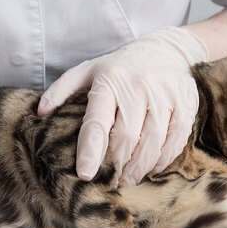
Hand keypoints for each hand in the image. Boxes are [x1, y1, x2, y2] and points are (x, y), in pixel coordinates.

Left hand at [38, 27, 207, 184]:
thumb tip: (40, 112)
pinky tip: (152, 167)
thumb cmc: (120, 66)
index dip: (90, 151)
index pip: (97, 122)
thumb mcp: (88, 70)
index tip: (85, 173)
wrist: (166, 48)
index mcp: (109, 81)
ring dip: (139, 167)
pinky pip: (175, 139)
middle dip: (116, 164)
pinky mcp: (186, 102)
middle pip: (126, 138)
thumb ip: (62, 89)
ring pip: (152, 142)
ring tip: (129, 178)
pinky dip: (162, 159)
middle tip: (110, 179)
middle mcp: (138, 86)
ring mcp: (164, 94)